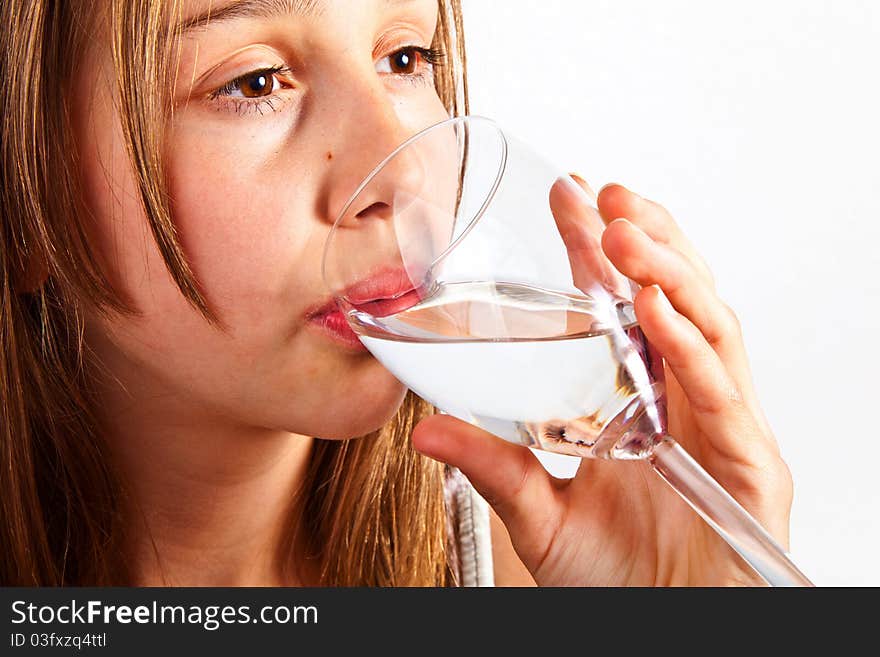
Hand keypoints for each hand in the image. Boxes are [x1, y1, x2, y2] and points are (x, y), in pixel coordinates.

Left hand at [412, 177, 792, 585]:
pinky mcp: (747, 464)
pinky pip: (722, 393)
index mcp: (636, 398)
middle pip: (670, 298)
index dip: (597, 247)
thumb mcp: (538, 515)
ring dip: (668, 272)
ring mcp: (718, 425)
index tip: (568, 194)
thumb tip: (424, 431)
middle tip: (603, 193)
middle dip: (642, 238)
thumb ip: (493, 467)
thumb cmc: (613, 580)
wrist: (657, 635)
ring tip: (628, 231)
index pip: (620, 304)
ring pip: (708, 326)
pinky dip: (691, 346)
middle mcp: (681, 399)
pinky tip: (658, 310)